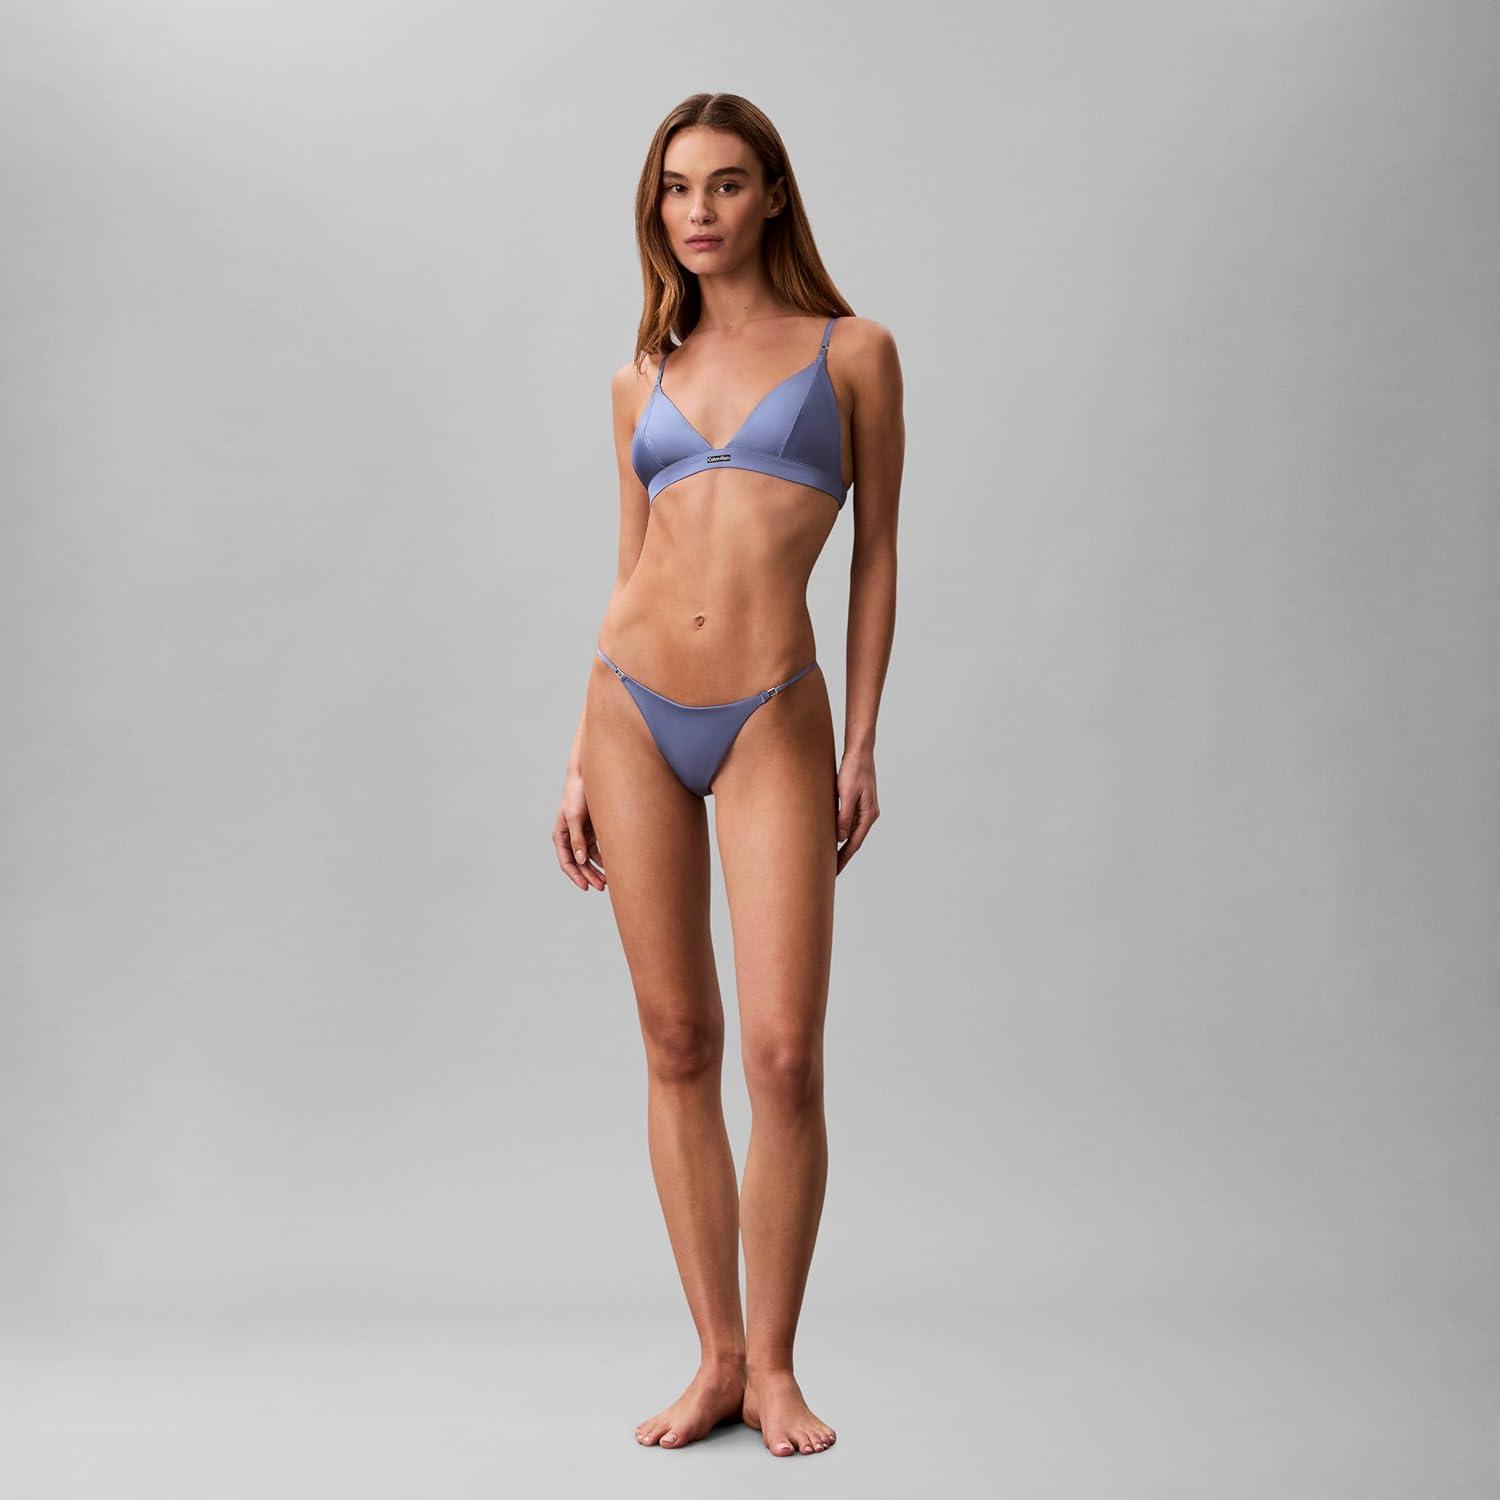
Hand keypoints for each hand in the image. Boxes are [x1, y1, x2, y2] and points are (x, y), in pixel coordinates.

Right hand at [554, 765, 605, 890]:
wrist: (588, 776)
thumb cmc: (577, 794)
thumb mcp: (575, 817)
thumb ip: (577, 839)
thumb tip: (581, 861)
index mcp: (560, 835)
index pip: (566, 862)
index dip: (576, 876)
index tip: (586, 887)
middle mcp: (570, 837)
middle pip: (579, 863)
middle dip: (589, 876)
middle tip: (602, 887)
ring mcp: (582, 834)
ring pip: (589, 859)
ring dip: (597, 870)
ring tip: (608, 881)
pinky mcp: (593, 830)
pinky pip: (598, 849)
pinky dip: (604, 858)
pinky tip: (613, 865)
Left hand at [835, 749, 878, 874]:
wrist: (860, 752)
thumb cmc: (853, 770)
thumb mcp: (847, 794)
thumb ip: (844, 816)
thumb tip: (841, 837)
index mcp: (868, 815)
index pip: (854, 843)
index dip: (843, 859)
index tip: (834, 872)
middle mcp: (869, 814)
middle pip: (854, 841)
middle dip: (842, 857)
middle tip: (830, 873)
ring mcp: (865, 809)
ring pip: (851, 833)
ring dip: (841, 845)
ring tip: (829, 858)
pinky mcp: (858, 802)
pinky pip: (849, 823)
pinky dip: (841, 832)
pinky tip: (832, 836)